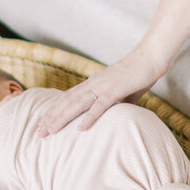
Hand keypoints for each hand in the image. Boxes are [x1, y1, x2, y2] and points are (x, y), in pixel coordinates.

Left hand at [38, 46, 168, 135]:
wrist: (150, 58)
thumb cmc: (138, 74)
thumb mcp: (124, 91)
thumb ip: (116, 102)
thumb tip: (116, 115)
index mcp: (93, 83)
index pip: (68, 98)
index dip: (54, 110)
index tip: (43, 122)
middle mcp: (93, 84)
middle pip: (67, 102)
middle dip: (52, 117)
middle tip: (39, 132)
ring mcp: (103, 86)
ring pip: (77, 104)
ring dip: (62, 118)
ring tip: (50, 131)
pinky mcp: (116, 90)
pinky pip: (100, 105)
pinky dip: (89, 117)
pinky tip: (80, 129)